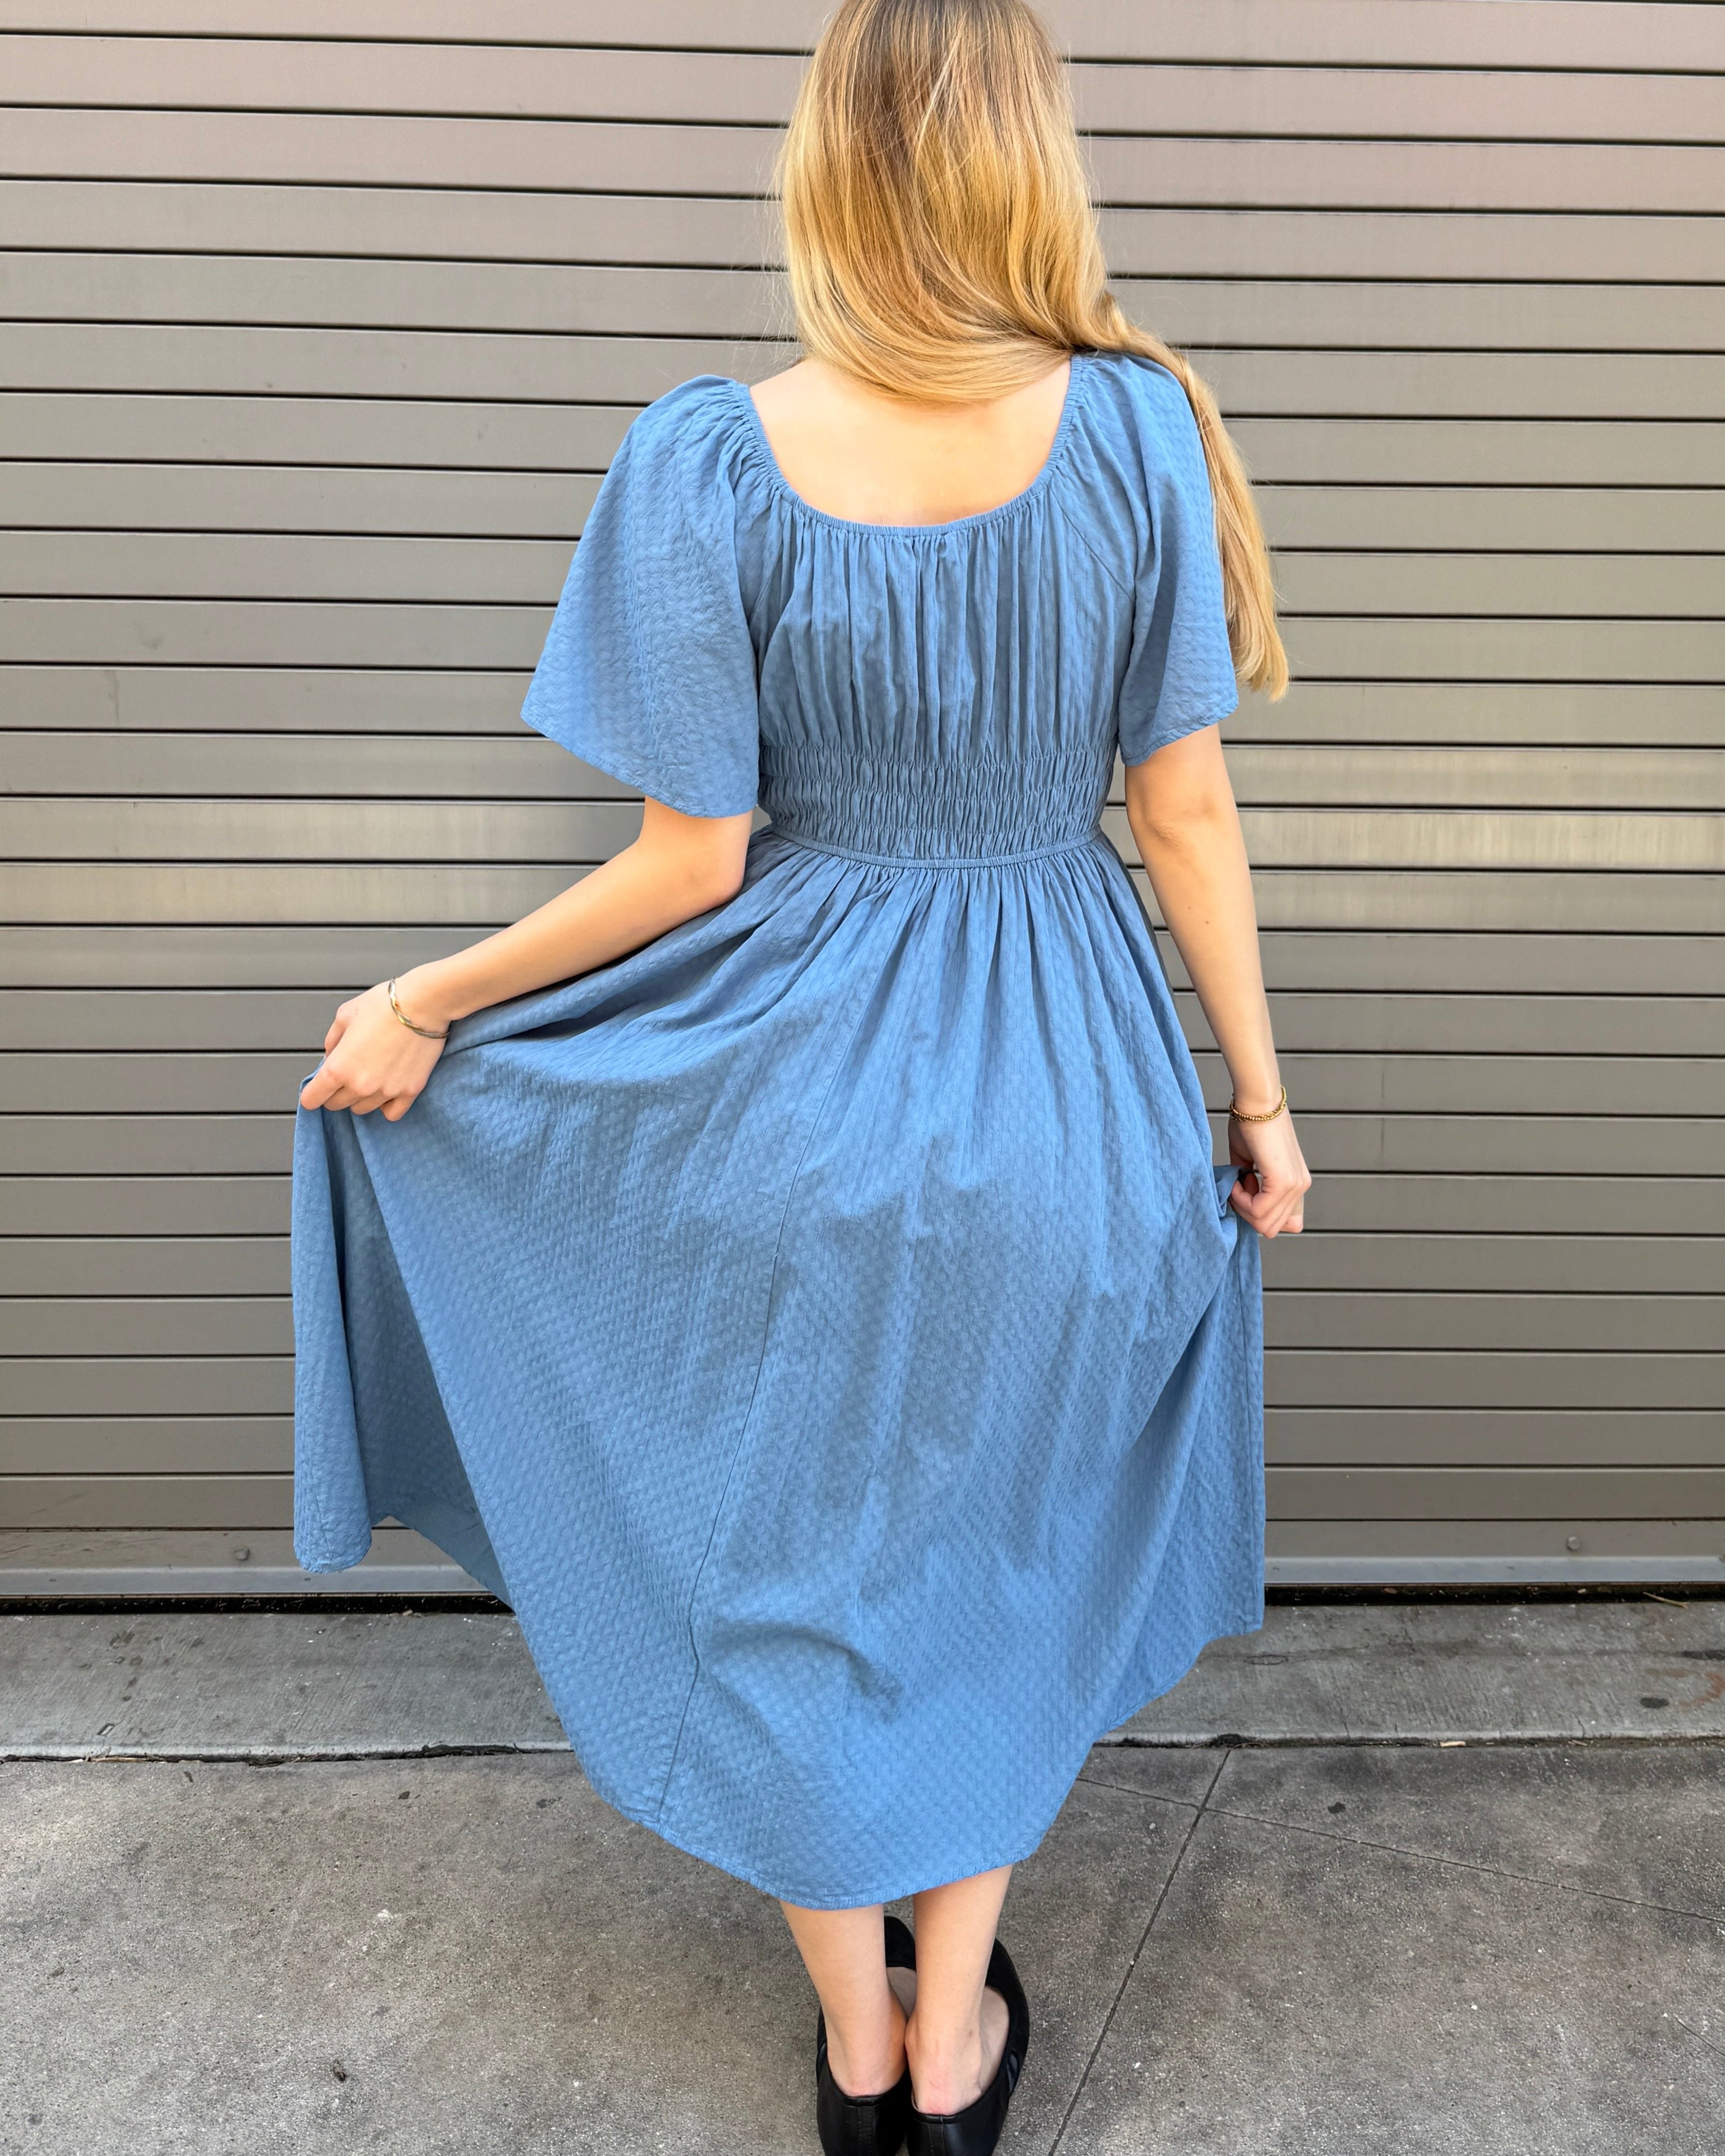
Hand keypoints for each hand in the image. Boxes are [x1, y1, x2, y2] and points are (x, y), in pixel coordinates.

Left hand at [298, 980, 446, 1121]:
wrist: (423, 1004)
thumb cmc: (384, 1005)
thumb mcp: (345, 1015)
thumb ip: (332, 1040)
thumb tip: (330, 1056)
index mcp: (338, 1068)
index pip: (312, 1098)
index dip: (311, 1094)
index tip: (315, 1090)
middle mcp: (360, 1086)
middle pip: (336, 1105)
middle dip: (335, 1092)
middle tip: (344, 1075)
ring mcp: (386, 1092)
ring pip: (362, 1109)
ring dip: (359, 1097)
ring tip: (368, 1077)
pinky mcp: (409, 1091)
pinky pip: (391, 1113)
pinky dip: (385, 1106)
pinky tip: (386, 1091)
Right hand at [1226, 1100, 1309, 1237]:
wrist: (1256, 1103)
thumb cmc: (1251, 1123)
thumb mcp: (1250, 1162)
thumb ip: (1250, 1185)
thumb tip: (1239, 1201)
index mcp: (1296, 1183)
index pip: (1288, 1224)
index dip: (1260, 1215)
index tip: (1244, 1191)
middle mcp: (1301, 1186)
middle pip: (1271, 1228)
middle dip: (1246, 1213)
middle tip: (1236, 1187)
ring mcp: (1295, 1185)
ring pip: (1264, 1223)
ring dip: (1242, 1207)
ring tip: (1236, 1181)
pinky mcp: (1283, 1181)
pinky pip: (1258, 1209)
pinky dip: (1240, 1200)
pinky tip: (1237, 1179)